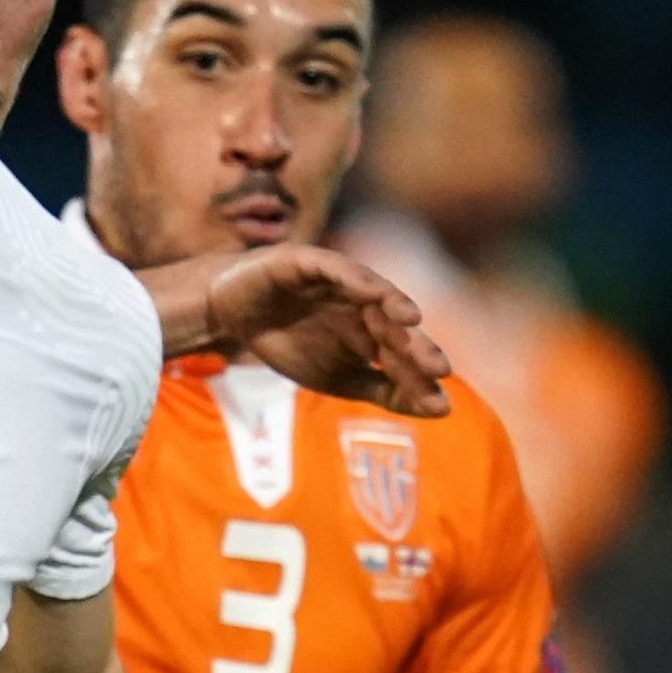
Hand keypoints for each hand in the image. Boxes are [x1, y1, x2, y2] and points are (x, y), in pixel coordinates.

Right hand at [206, 245, 451, 417]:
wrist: (230, 314)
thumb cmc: (285, 342)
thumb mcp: (336, 379)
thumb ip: (383, 391)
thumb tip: (441, 410)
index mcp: (371, 332)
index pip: (401, 357)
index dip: (418, 379)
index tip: (440, 405)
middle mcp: (363, 305)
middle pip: (395, 326)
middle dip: (416, 346)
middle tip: (439, 369)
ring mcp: (340, 282)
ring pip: (374, 294)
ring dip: (394, 306)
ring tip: (413, 322)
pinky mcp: (311, 262)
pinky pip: (339, 268)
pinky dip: (357, 279)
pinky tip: (374, 294)